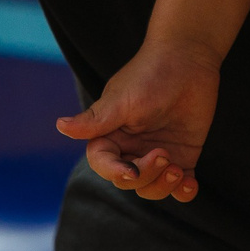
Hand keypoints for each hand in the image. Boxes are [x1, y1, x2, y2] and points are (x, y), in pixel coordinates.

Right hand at [54, 43, 218, 201]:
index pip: (102, 163)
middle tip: (164, 155)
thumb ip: (95, 119)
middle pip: (127, 180)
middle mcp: (131, 147)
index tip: (131, 170)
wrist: (188, 59)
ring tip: (178, 170)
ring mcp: (156, 153)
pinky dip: (183, 192)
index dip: (114, 172)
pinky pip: (179, 186)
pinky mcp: (182, 156)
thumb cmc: (150, 75)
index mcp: (110, 134)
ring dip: (163, 186)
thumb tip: (60, 125)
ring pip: (151, 187)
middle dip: (144, 175)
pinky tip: (189, 183)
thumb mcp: (122, 99)